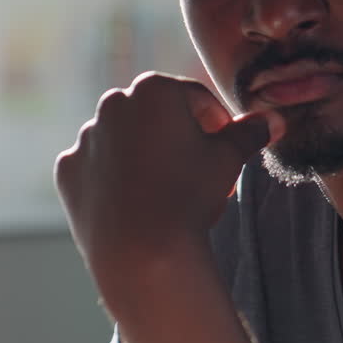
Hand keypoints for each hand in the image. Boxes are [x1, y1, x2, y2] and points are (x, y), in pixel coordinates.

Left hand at [54, 72, 283, 286]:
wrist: (142, 252)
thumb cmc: (189, 197)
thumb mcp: (229, 160)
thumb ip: (249, 134)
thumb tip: (274, 120)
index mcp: (153, 90)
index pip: (195, 99)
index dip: (216, 123)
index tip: (225, 148)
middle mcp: (113, 104)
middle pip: (156, 116)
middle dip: (178, 137)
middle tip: (199, 171)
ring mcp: (86, 138)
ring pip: (124, 140)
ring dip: (144, 155)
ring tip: (166, 191)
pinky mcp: (68, 170)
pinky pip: (97, 167)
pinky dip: (113, 178)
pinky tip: (135, 203)